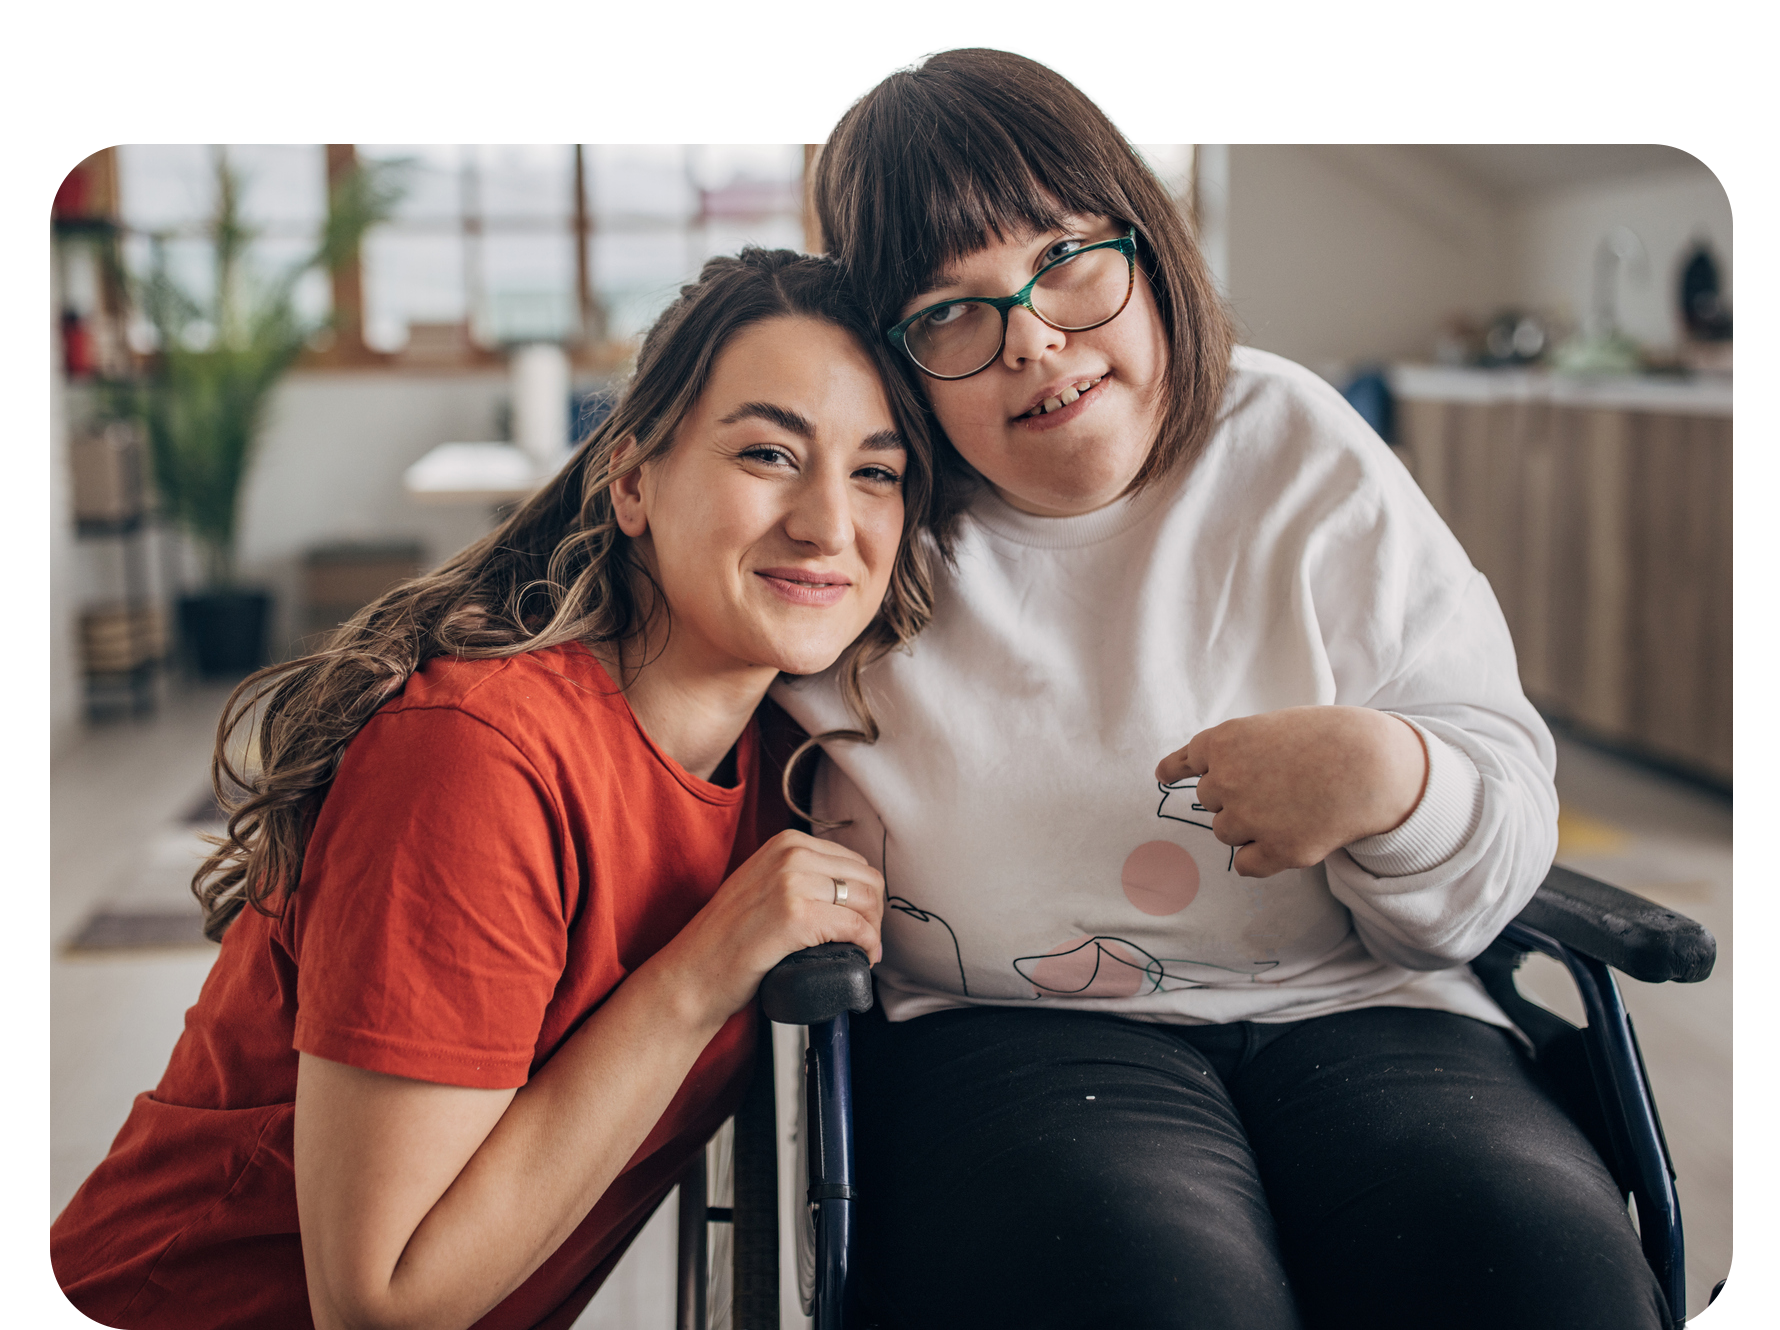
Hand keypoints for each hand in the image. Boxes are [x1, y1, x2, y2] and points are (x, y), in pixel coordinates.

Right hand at [651, 829, 884, 1026]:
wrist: (694, 971)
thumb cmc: (728, 938)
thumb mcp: (762, 884)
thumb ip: (798, 873)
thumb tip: (848, 887)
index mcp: (786, 842)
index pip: (855, 863)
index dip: (866, 897)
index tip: (861, 922)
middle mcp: (791, 854)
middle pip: (867, 879)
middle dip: (874, 914)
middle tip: (866, 941)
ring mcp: (792, 882)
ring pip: (866, 901)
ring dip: (873, 930)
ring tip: (863, 951)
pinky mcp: (796, 915)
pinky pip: (855, 927)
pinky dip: (867, 945)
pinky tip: (862, 959)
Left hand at [1154, 706, 1427, 877]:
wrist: (1372, 763)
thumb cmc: (1326, 738)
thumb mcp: (1270, 725)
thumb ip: (1229, 749)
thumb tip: (1169, 772)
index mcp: (1222, 742)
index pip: (1188, 762)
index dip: (1192, 769)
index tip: (1174, 777)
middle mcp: (1226, 781)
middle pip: (1210, 801)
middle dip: (1236, 796)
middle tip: (1278, 784)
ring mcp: (1249, 818)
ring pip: (1226, 833)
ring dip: (1249, 826)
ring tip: (1292, 806)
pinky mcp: (1277, 851)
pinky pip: (1245, 865)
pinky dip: (1261, 857)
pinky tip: (1288, 838)